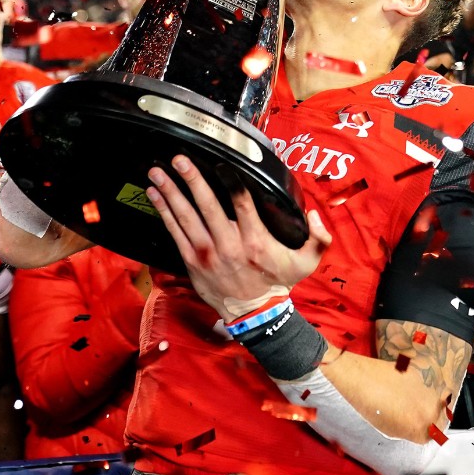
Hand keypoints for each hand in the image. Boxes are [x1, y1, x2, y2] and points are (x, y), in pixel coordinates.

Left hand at [145, 155, 331, 321]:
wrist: (256, 315)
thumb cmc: (278, 283)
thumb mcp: (307, 262)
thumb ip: (319, 238)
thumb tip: (315, 215)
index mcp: (256, 241)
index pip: (242, 204)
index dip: (231, 182)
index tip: (221, 164)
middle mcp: (229, 245)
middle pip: (208, 206)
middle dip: (192, 180)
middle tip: (179, 159)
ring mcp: (207, 254)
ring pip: (186, 218)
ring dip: (170, 193)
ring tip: (157, 172)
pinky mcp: (192, 262)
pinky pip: (175, 233)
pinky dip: (164, 213)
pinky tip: (154, 195)